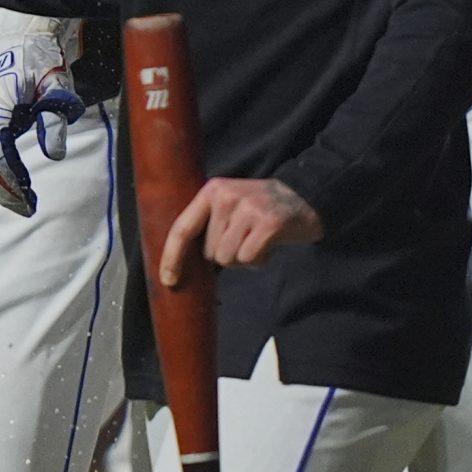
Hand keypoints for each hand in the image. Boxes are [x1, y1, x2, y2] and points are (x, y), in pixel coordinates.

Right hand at [0, 18, 83, 216]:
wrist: (23, 30)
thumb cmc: (40, 54)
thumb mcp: (54, 83)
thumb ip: (54, 117)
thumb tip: (53, 154)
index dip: (9, 181)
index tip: (26, 201)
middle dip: (4, 188)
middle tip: (25, 208)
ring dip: (4, 178)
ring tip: (26, 197)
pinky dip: (4, 165)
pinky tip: (20, 178)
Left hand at [160, 177, 320, 285]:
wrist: (304, 198)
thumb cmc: (258, 210)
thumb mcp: (229, 206)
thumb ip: (207, 224)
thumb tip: (180, 263)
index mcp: (211, 191)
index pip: (183, 228)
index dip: (172, 256)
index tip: (168, 280)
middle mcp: (227, 197)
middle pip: (210, 253)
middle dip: (227, 254)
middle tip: (246, 237)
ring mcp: (249, 209)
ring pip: (228, 259)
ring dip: (244, 258)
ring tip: (257, 239)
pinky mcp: (269, 223)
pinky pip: (249, 259)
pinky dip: (260, 260)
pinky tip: (269, 245)